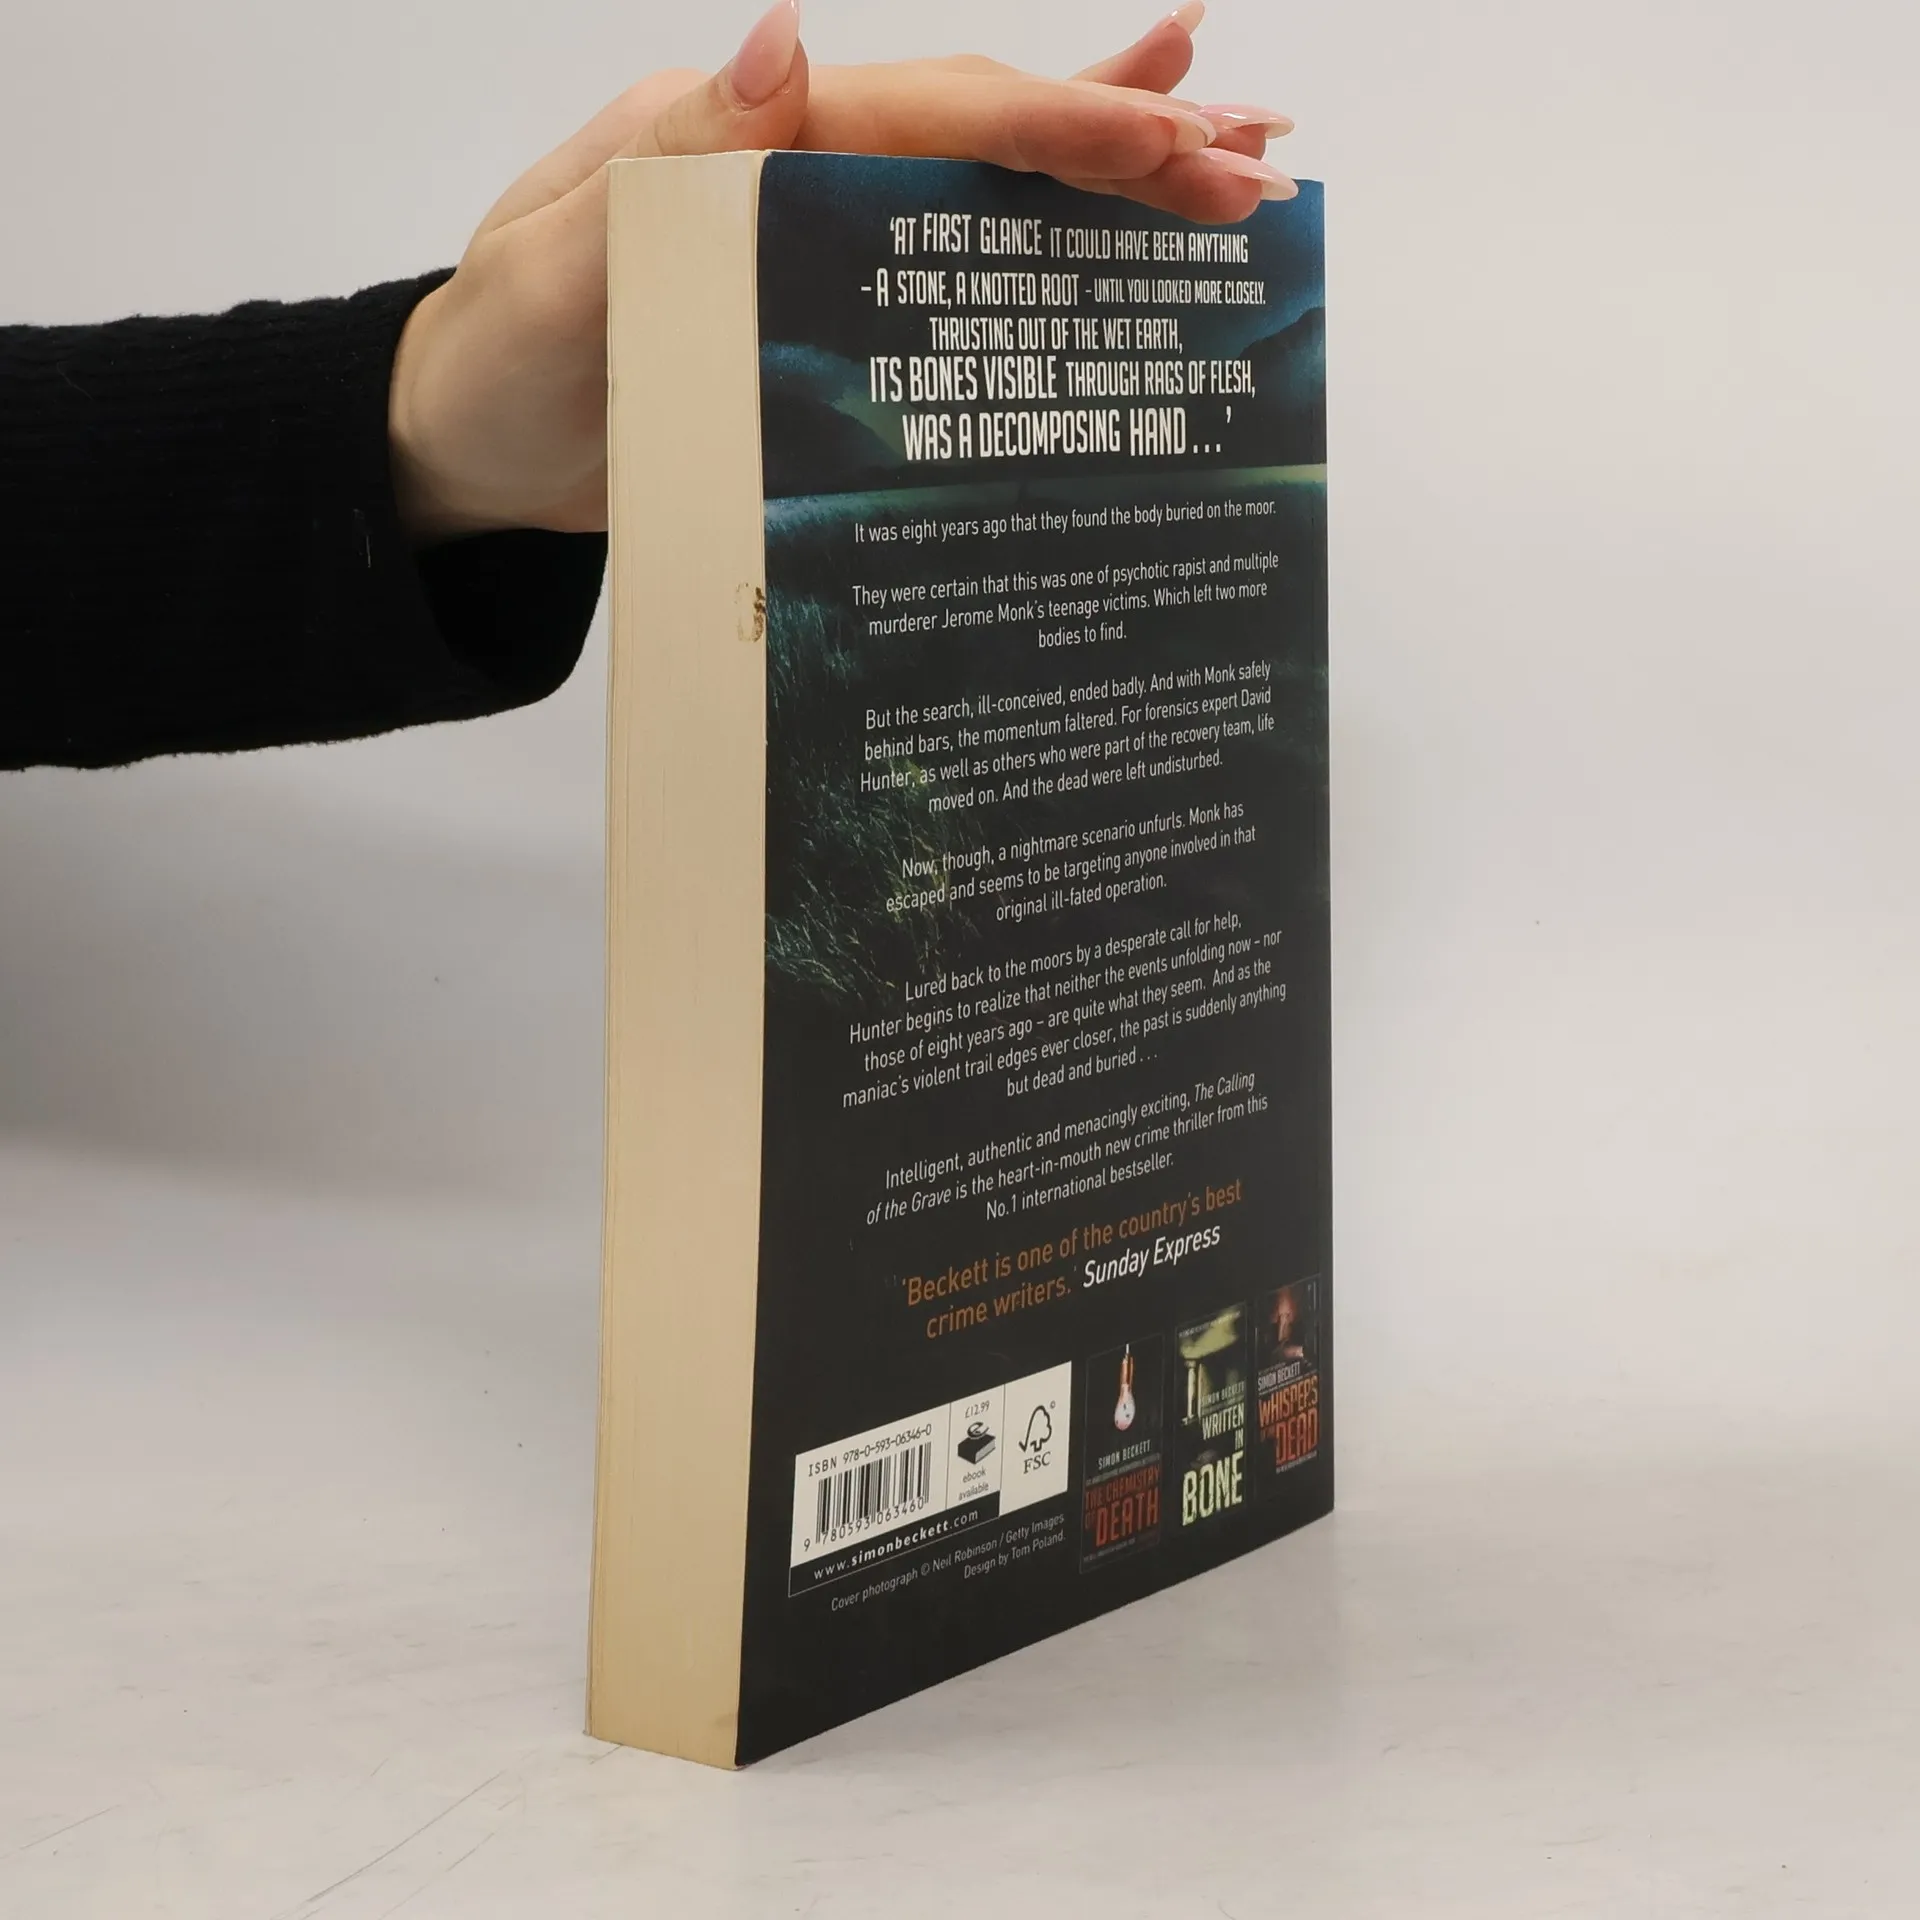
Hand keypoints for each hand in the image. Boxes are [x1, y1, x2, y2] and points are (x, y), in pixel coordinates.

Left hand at [389, 1, 1294, 542]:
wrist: (460, 448)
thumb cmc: (492, 360)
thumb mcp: (557, 262)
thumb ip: (673, 162)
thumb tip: (784, 41)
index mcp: (740, 135)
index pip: (922, 111)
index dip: (1050, 122)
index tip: (1167, 138)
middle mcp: (793, 167)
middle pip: (980, 134)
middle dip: (1121, 138)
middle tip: (1252, 154)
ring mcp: (810, 240)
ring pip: (982, 190)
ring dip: (1106, 176)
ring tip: (1234, 157)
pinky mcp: (818, 315)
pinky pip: (942, 275)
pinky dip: (1029, 254)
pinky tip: (1099, 251)